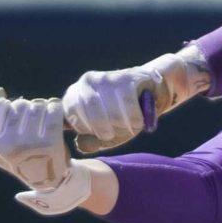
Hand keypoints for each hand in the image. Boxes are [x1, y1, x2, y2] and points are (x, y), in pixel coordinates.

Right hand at [0, 89, 91, 215]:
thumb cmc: (25, 158)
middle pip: (19, 105)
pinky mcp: (50, 141)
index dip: (10, 107)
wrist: (50, 181)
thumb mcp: (1, 146)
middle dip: (29, 108)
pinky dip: (56, 108)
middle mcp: (8, 144)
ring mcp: (29, 143)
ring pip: (37, 105)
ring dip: (43, 107)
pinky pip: (53, 109)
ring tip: (45, 118)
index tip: (18, 116)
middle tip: (35, 119)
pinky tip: (56, 114)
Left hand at [62, 49, 210, 153]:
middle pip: (92, 115)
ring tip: (128, 128)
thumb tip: (81, 145)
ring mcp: (107, 77)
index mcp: (75, 93)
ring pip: (112, 113)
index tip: (97, 133)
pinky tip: (138, 121)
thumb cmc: (122, 115)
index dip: (85, 129)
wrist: (150, 92)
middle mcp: (87, 81)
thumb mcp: (104, 132)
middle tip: (112, 134)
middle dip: (104, 131)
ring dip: (122, 126)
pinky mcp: (127, 77)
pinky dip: (135, 119)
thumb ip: (90, 140)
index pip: (71, 114)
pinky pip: (129, 106)